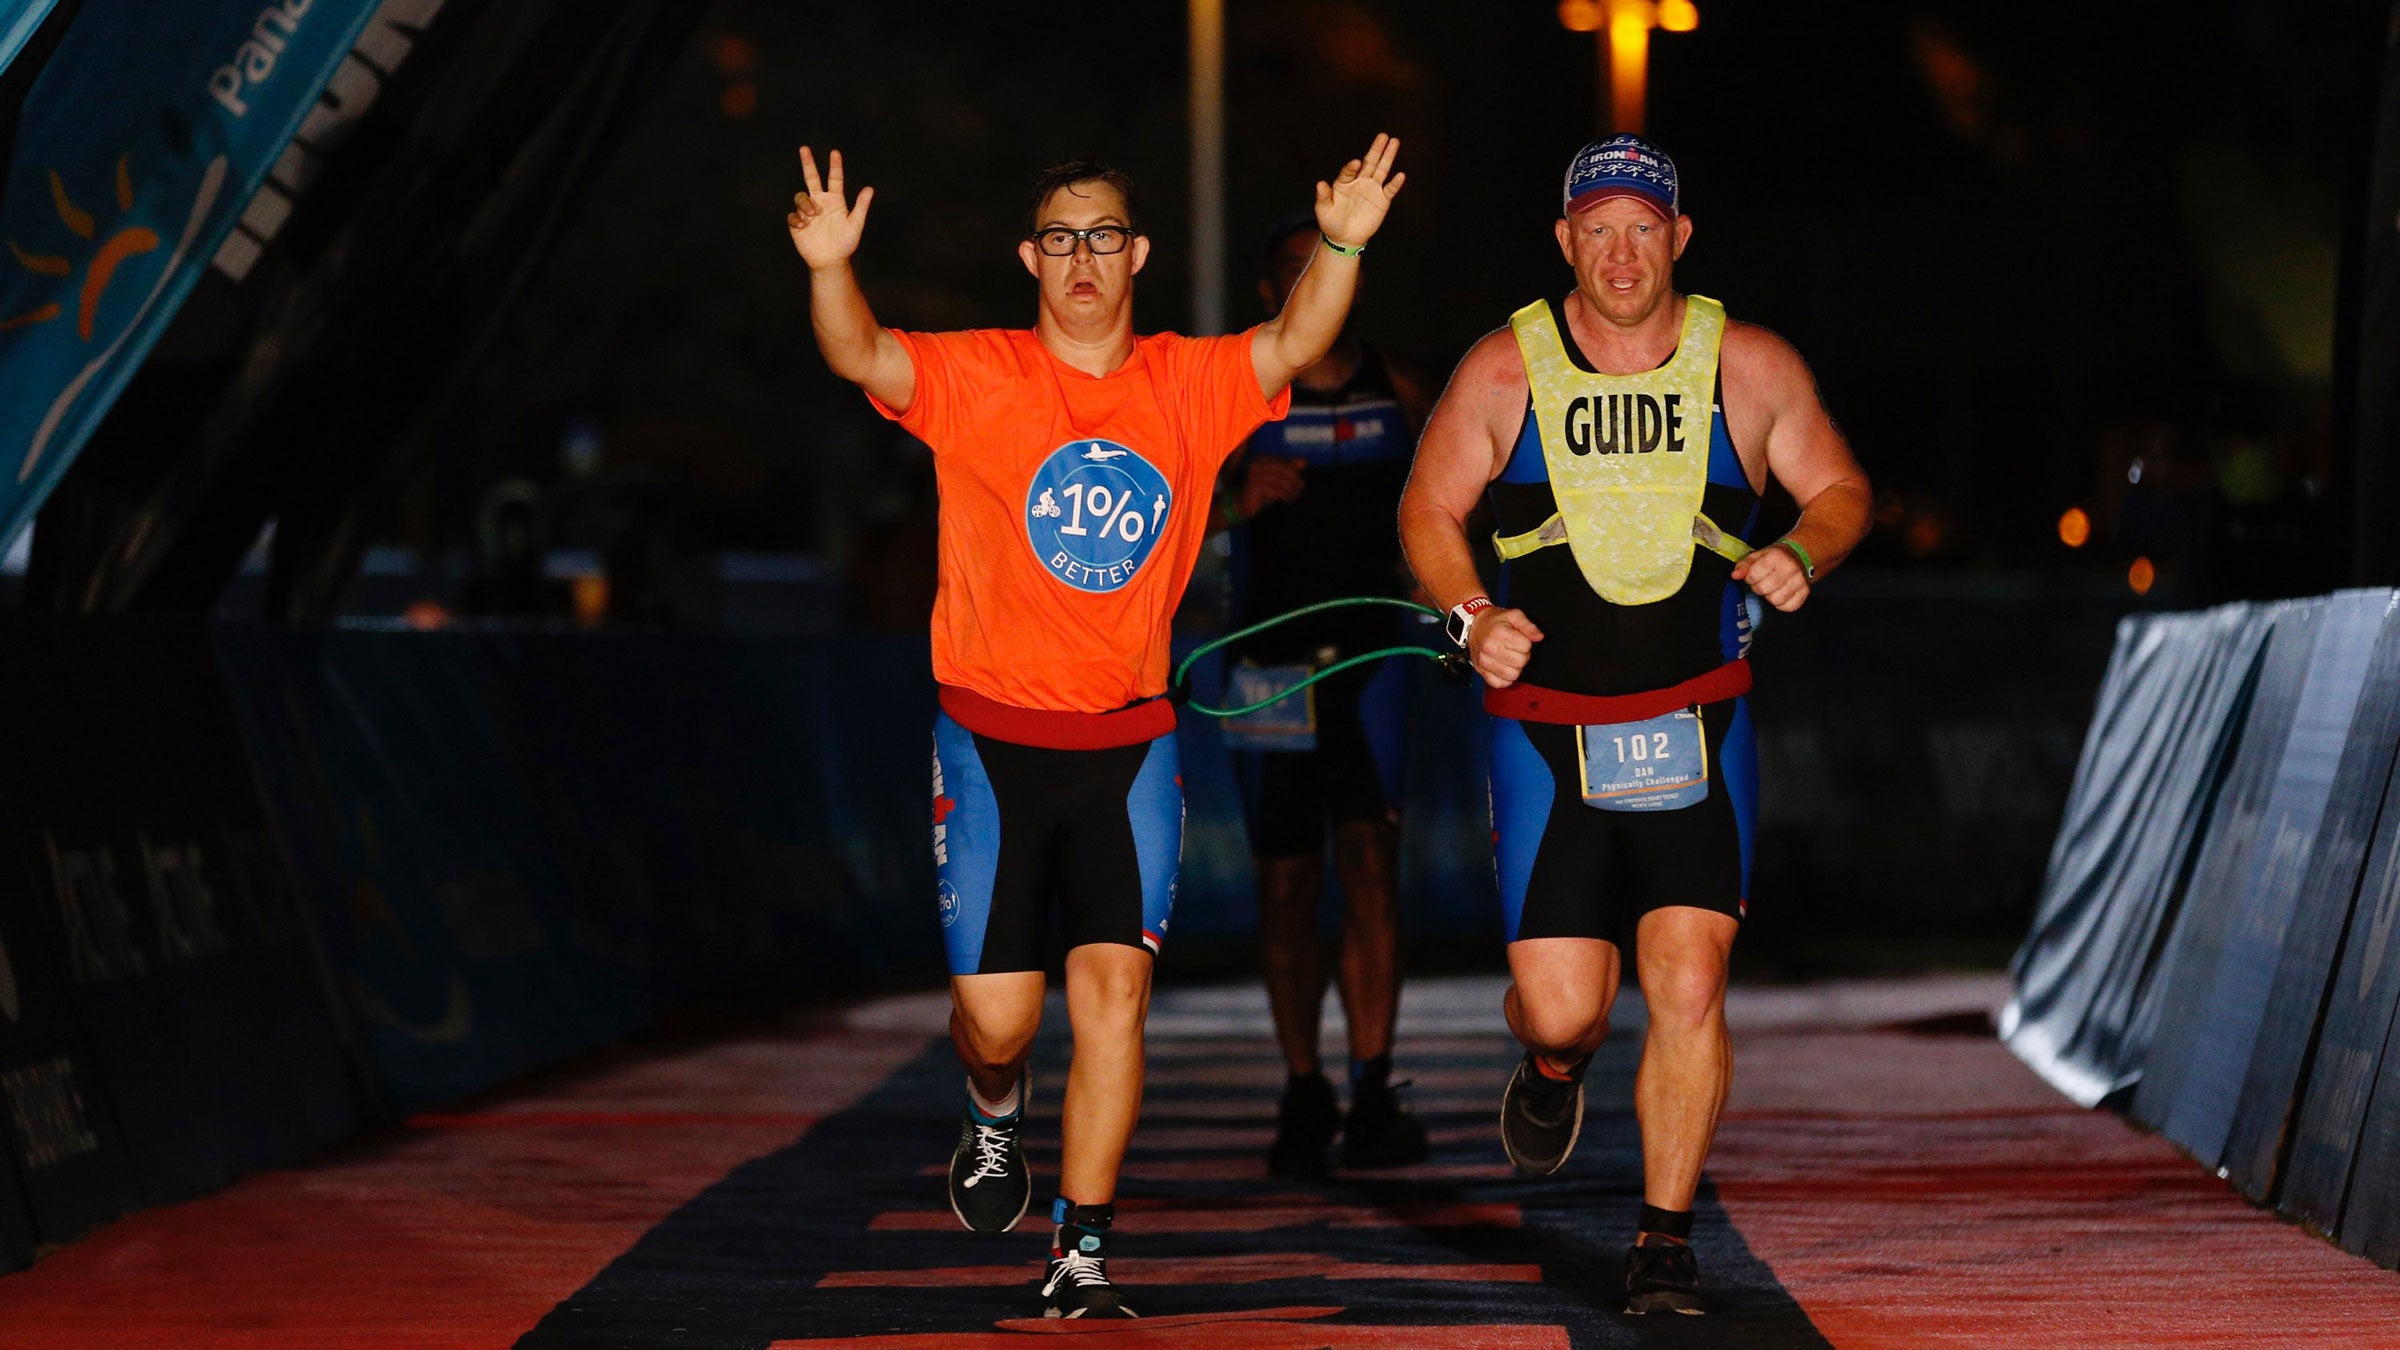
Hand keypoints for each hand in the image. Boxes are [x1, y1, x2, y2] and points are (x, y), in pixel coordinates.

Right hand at [788, 146, 873, 269]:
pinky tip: (804, 226)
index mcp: (835, 200)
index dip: (835, 166)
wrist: (830, 260)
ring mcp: (807, 211)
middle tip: (804, 148)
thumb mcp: (855, 224)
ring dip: (806, 204)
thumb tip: (870, 189)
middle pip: (812, 178)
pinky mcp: (797, 223)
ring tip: (812, 215)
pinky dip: (797, 219)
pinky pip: (793, 215)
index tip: (835, 152)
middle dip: (808, 163)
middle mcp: (820, 202)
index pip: (834, 179)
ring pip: (801, 197)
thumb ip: (861, 206)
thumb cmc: (845, 243)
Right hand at [1239, 455, 1304, 516]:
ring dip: (1290, 490)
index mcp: (1261, 459)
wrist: (1243, 505)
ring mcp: (1254, 474)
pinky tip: (1288, 500)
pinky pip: (1275, 490)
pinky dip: (1284, 495)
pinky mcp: (1254, 486)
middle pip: (1283, 469)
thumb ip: (1289, 469)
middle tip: (1300, 489)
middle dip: (1294, 480)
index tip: (1301, 482)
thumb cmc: (1261, 492)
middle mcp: (1256, 464)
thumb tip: (1304, 462)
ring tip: (1294, 496)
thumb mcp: (1277, 480)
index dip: (1294, 471)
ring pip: (1281, 481)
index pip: (1283, 462)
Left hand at [1314, 133, 1405, 249]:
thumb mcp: (1323, 210)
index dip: (1352, 166)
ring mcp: (1372, 189)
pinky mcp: (1382, 200)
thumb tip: (1319, 183)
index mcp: (1344, 181)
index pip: (1349, 170)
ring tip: (1394, 142)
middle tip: (1383, 136)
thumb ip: (1323, 196)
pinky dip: (1395, 183)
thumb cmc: (1331, 222)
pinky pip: (1390, 189)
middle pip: (1369, 162)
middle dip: (1376, 149)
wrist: (1345, 238)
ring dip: (1388, 157)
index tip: (1356, 163)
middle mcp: (1359, 181)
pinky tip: (1401, 175)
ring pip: (1382, 170)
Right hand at [1468, 607, 1543, 688]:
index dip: (1526, 643)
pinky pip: (1500, 684)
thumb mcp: (1513, 616)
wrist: (1475, 626)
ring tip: (1509, 658)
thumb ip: (1528, 626)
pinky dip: (1505, 679)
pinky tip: (1504, 667)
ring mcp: (1484, 661)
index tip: (1519, 640)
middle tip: (1515, 649)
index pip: (1526, 647)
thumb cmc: (1494, 622)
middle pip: (1520, 662)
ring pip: (1512, 675)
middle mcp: (1489, 648)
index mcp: (1498, 633)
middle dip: (1522, 656)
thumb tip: (1538, 637)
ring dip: (1515, 668)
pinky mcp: (1481, 671)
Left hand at [1732, 543, 1810, 611]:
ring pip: (1776, 600)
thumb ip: (1744, 565)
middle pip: (1764, 589)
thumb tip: (1735, 575)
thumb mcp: (1758, 556)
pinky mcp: (1805, 591)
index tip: (1753, 575)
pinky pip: (1789, 607)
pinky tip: (1781, 594)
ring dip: (1770, 597)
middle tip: (1762, 582)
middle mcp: (1790, 568)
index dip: (1750, 578)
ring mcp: (1799, 580)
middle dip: (1759, 588)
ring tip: (1772, 588)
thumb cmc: (1776, 557)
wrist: (1800, 555)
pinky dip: (1782, 604)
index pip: (1754, 575)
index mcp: (1776, 556)